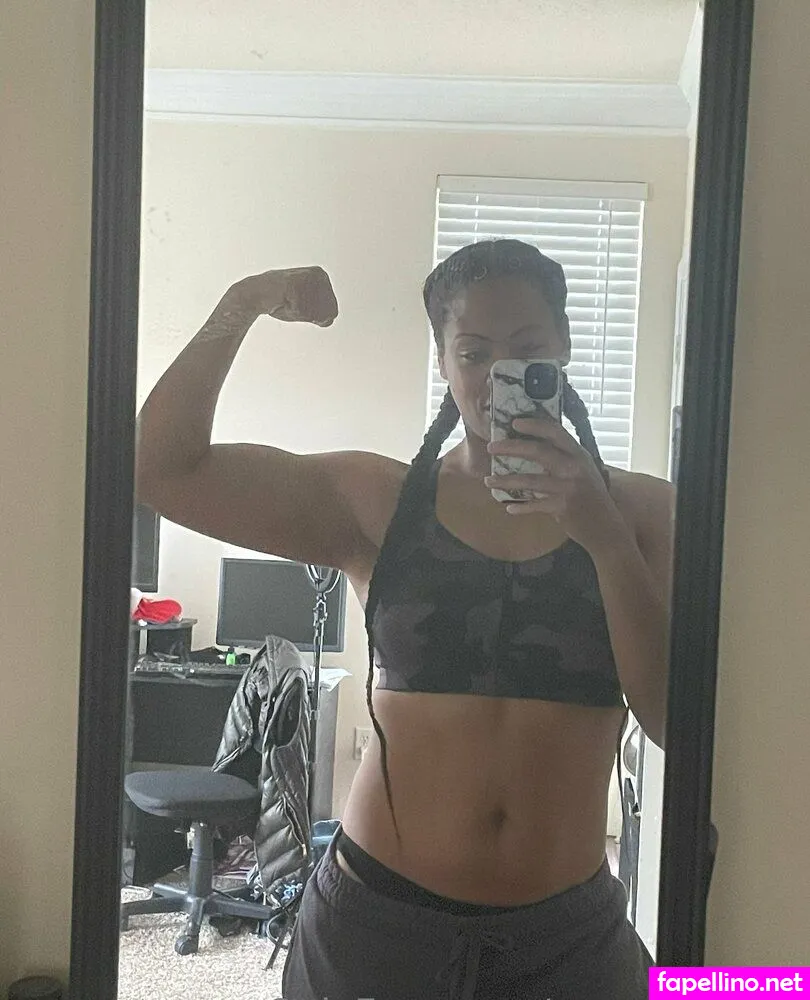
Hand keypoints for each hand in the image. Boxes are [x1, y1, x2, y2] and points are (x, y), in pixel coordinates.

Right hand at [227, 266, 338, 326]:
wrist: (255, 294)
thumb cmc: (283, 302)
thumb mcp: (309, 311)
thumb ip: (323, 316)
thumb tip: (329, 319)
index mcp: (323, 277)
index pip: (332, 312)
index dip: (315, 317)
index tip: (300, 305)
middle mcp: (318, 274)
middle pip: (325, 313)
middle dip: (307, 315)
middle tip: (292, 303)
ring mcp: (306, 278)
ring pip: (313, 313)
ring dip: (297, 314)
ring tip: (286, 301)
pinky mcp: (294, 284)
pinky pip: (300, 311)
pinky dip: (290, 312)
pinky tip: (281, 301)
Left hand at [484, 414, 629, 556]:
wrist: (606, 527)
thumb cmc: (591, 497)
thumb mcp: (583, 471)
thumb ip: (564, 459)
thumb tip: (534, 447)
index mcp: (579, 454)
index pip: (555, 432)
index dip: (534, 425)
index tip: (514, 422)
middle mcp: (575, 467)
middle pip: (538, 451)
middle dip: (511, 447)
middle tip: (491, 447)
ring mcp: (569, 487)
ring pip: (530, 480)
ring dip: (506, 481)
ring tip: (488, 480)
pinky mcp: (563, 507)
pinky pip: (535, 505)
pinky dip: (521, 507)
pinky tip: (509, 508)